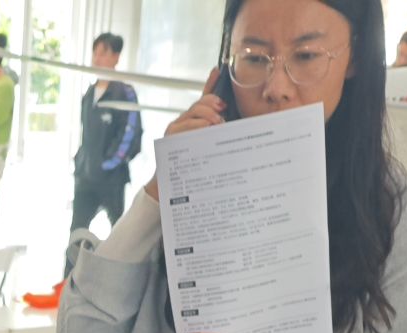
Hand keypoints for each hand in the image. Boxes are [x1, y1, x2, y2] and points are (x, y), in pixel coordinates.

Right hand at [146, 68, 226, 199]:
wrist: (174, 187)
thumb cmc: (195, 167)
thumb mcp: (211, 146)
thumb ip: (220, 132)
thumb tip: (235, 124)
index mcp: (196, 121)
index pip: (205, 97)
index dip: (211, 82)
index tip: (219, 71)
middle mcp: (185, 121)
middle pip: (200, 103)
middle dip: (212, 103)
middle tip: (223, 110)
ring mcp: (177, 127)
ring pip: (193, 112)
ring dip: (207, 115)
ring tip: (218, 123)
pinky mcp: (170, 136)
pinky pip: (185, 125)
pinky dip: (197, 125)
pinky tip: (207, 128)